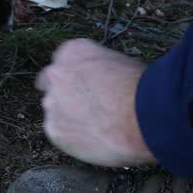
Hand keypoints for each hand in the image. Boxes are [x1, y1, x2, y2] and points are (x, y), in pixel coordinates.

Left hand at [36, 39, 156, 167]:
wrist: (140, 116)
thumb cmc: (140, 89)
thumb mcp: (121, 63)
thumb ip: (99, 70)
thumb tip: (101, 81)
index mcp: (72, 51)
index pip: (62, 62)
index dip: (72, 77)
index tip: (79, 88)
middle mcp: (56, 73)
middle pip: (52, 86)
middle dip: (66, 96)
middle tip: (86, 110)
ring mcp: (52, 102)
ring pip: (55, 112)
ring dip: (68, 119)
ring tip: (96, 129)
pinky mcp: (53, 130)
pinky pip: (59, 135)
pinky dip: (72, 139)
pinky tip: (94, 141)